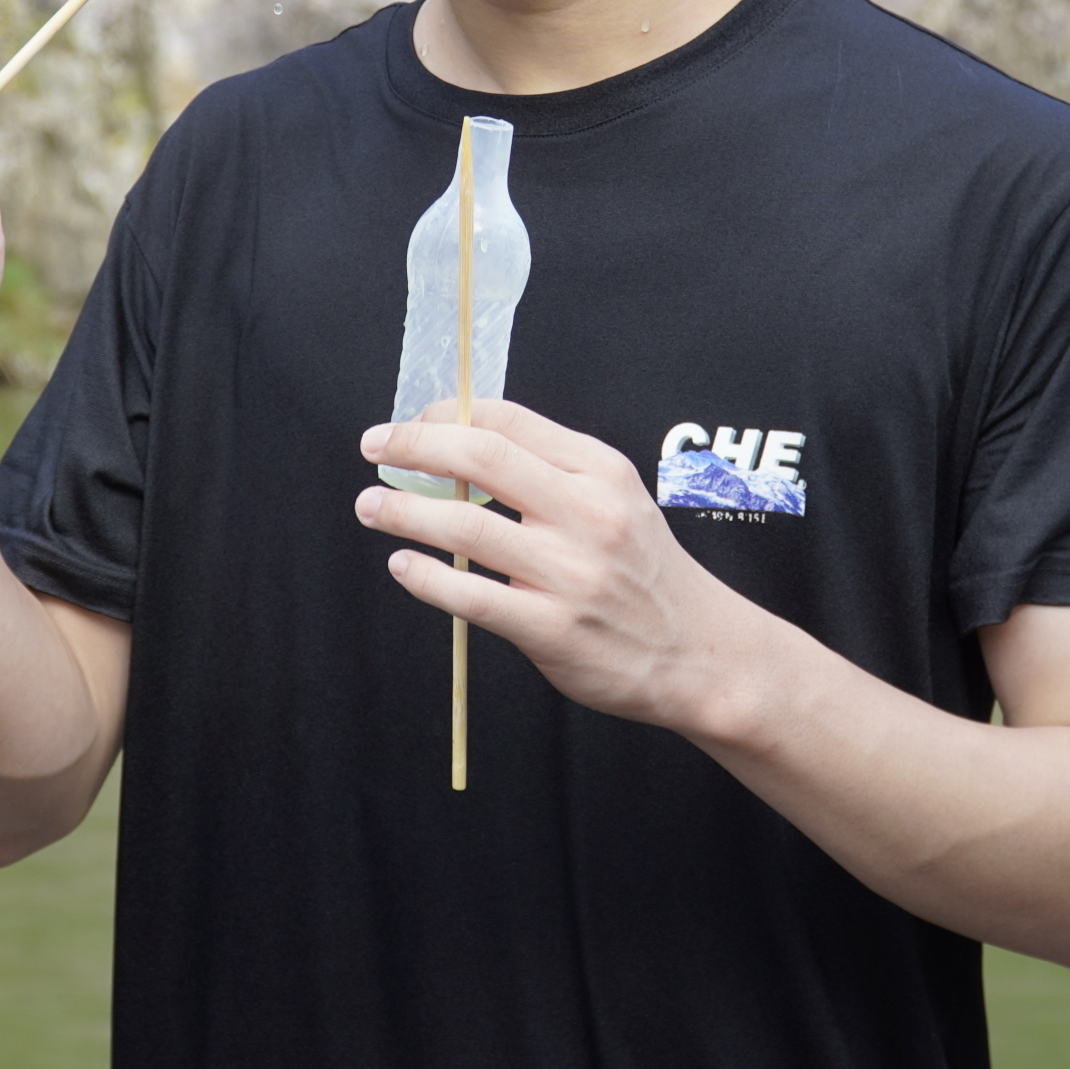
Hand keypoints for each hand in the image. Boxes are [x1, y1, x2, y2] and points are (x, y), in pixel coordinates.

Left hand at [355, 401, 753, 730]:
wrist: (698, 653)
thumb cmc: (646, 573)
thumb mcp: (619, 500)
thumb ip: (554, 473)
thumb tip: (462, 449)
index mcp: (601, 472)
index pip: (508, 421)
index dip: (445, 415)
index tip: (409, 423)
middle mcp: (587, 513)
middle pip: (480, 458)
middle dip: (413, 446)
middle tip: (374, 448)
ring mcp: (569, 573)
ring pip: (464, 524)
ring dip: (403, 511)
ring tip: (371, 506)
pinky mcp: (551, 628)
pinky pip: (470, 595)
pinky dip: (426, 577)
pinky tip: (404, 566)